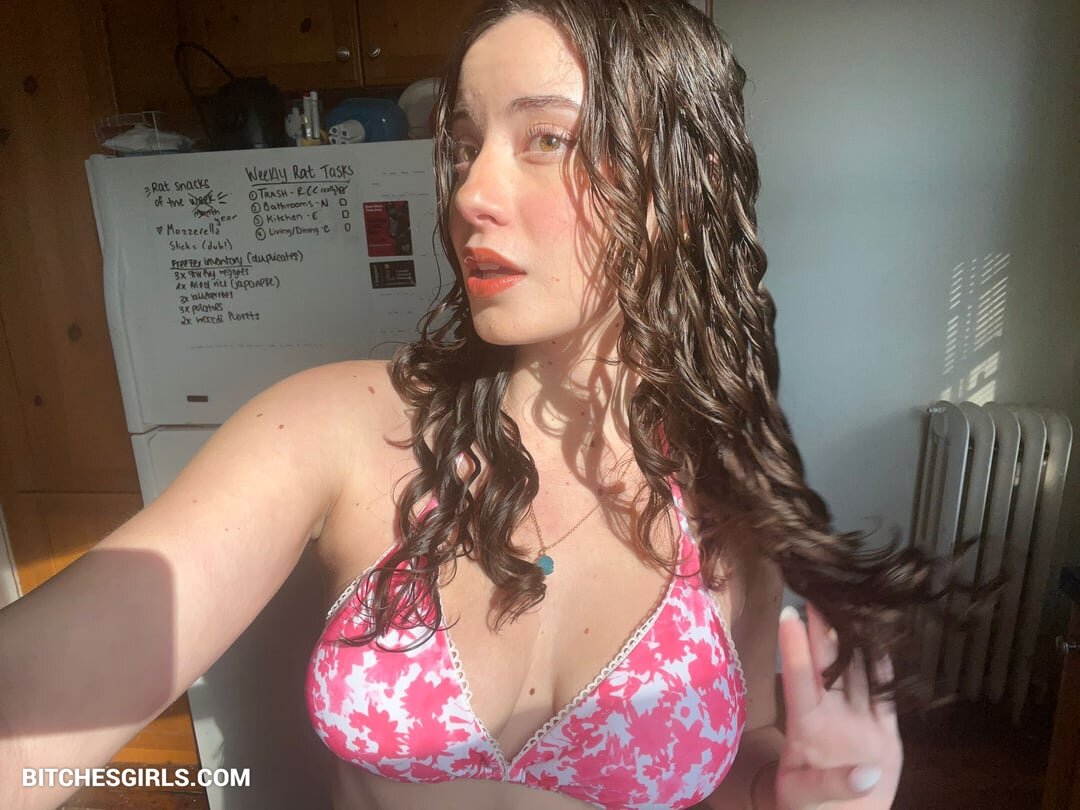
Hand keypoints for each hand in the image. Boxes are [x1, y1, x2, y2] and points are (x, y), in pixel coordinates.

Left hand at [773, 602, 901, 809]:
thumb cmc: (807, 807)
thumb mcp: (804, 797)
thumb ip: (832, 785)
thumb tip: (865, 773)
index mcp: (807, 727)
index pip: (798, 681)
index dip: (794, 649)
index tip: (788, 615)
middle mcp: (832, 715)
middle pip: (828, 666)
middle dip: (823, 630)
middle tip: (819, 592)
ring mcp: (857, 721)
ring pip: (857, 673)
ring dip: (854, 641)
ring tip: (851, 605)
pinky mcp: (884, 732)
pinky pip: (884, 696)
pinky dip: (885, 670)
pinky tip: (882, 643)